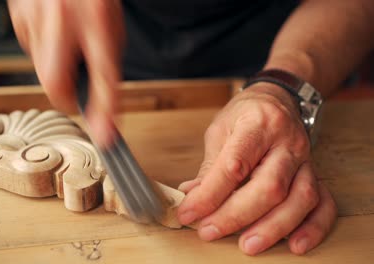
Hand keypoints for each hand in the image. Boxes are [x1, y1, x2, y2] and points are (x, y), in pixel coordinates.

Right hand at [7, 0, 123, 146]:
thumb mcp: (110, 27)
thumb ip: (104, 64)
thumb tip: (96, 107)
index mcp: (98, 17)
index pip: (104, 74)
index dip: (105, 111)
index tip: (106, 138)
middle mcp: (63, 17)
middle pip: (55, 83)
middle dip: (65, 98)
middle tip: (75, 96)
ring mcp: (35, 16)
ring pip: (42, 69)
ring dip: (55, 67)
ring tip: (68, 41)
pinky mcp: (18, 17)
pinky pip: (31, 51)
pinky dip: (43, 50)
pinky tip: (52, 30)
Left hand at [177, 83, 336, 254]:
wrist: (277, 99)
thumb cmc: (245, 115)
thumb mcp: (220, 131)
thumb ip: (210, 167)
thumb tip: (192, 198)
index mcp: (257, 124)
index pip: (234, 164)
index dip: (210, 194)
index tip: (189, 212)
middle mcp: (286, 141)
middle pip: (269, 186)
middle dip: (236, 215)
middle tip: (209, 231)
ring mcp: (305, 159)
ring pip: (299, 197)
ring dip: (273, 227)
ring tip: (248, 245)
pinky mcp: (314, 173)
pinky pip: (324, 203)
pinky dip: (313, 227)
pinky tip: (296, 245)